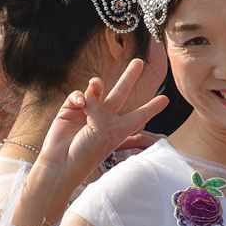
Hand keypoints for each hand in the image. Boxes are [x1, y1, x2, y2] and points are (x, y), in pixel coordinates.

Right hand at [39, 58, 167, 187]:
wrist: (60, 164)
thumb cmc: (86, 155)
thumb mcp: (101, 133)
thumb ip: (98, 110)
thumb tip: (88, 95)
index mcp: (119, 129)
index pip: (139, 115)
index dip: (151, 107)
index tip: (165, 99)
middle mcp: (105, 119)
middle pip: (120, 93)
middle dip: (129, 77)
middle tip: (139, 61)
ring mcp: (87, 114)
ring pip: (97, 90)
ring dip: (97, 84)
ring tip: (95, 85)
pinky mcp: (70, 111)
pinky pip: (78, 95)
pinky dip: (79, 96)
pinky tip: (80, 103)